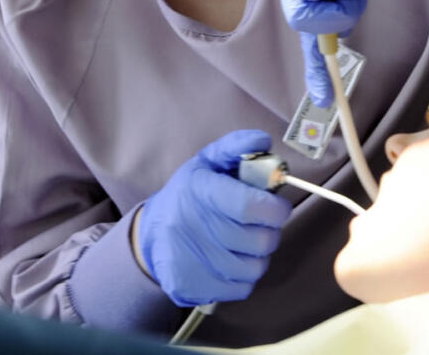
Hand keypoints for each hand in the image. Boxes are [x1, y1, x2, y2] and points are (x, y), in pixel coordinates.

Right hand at [137, 130, 291, 306]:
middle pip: (260, 240)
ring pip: (256, 266)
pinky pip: (243, 287)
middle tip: (258, 223)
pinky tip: (230, 259)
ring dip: (257, 254)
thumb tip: (262, 140)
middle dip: (268, 230)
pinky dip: (244, 275)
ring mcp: (192, 260)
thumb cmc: (188, 195)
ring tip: (243, 241)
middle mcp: (194, 227)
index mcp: (200, 190)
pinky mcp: (193, 287)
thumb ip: (236, 147)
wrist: (151, 233)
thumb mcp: (207, 162)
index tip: (276, 206)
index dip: (275, 209)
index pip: (251, 206)